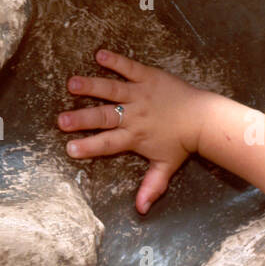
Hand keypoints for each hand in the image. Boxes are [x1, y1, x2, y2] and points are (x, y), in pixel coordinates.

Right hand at [58, 49, 206, 214]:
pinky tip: (99, 55)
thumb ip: (152, 187)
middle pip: (103, 117)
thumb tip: (141, 210)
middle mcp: (134, 115)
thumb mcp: (166, 167)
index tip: (70, 149)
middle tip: (61, 120)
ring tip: (72, 84)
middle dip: (81, 119)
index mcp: (135, 137)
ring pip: (111, 90)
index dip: (88, 146)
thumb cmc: (183, 144)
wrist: (203, 119)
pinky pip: (129, 68)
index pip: (108, 143)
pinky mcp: (148, 77)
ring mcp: (140, 94)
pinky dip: (115, 61)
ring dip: (91, 86)